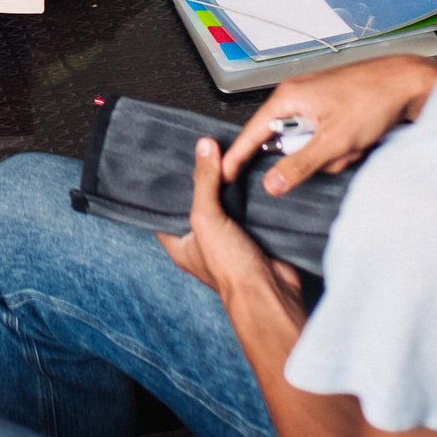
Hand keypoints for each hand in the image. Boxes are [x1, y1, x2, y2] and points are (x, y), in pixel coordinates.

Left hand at [159, 137, 302, 309]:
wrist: (271, 291)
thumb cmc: (230, 269)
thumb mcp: (206, 219)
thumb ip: (203, 182)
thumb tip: (204, 146)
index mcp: (179, 242)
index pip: (165, 207)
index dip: (167, 183)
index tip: (171, 156)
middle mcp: (201, 240)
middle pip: (196, 200)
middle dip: (201, 177)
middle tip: (202, 145)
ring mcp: (227, 237)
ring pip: (223, 201)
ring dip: (227, 181)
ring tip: (224, 149)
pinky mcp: (252, 233)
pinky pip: (247, 206)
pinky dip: (248, 190)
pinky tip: (249, 168)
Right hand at [220, 55, 436, 192]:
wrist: (407, 83)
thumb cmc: (372, 100)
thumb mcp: (333, 141)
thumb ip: (299, 164)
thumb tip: (272, 183)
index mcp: (288, 98)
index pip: (251, 133)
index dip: (238, 156)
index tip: (224, 174)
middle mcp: (297, 96)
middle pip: (288, 143)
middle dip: (313, 157)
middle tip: (337, 152)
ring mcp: (315, 101)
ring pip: (310, 144)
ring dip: (332, 153)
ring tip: (354, 143)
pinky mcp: (331, 108)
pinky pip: (325, 138)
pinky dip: (341, 146)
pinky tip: (359, 139)